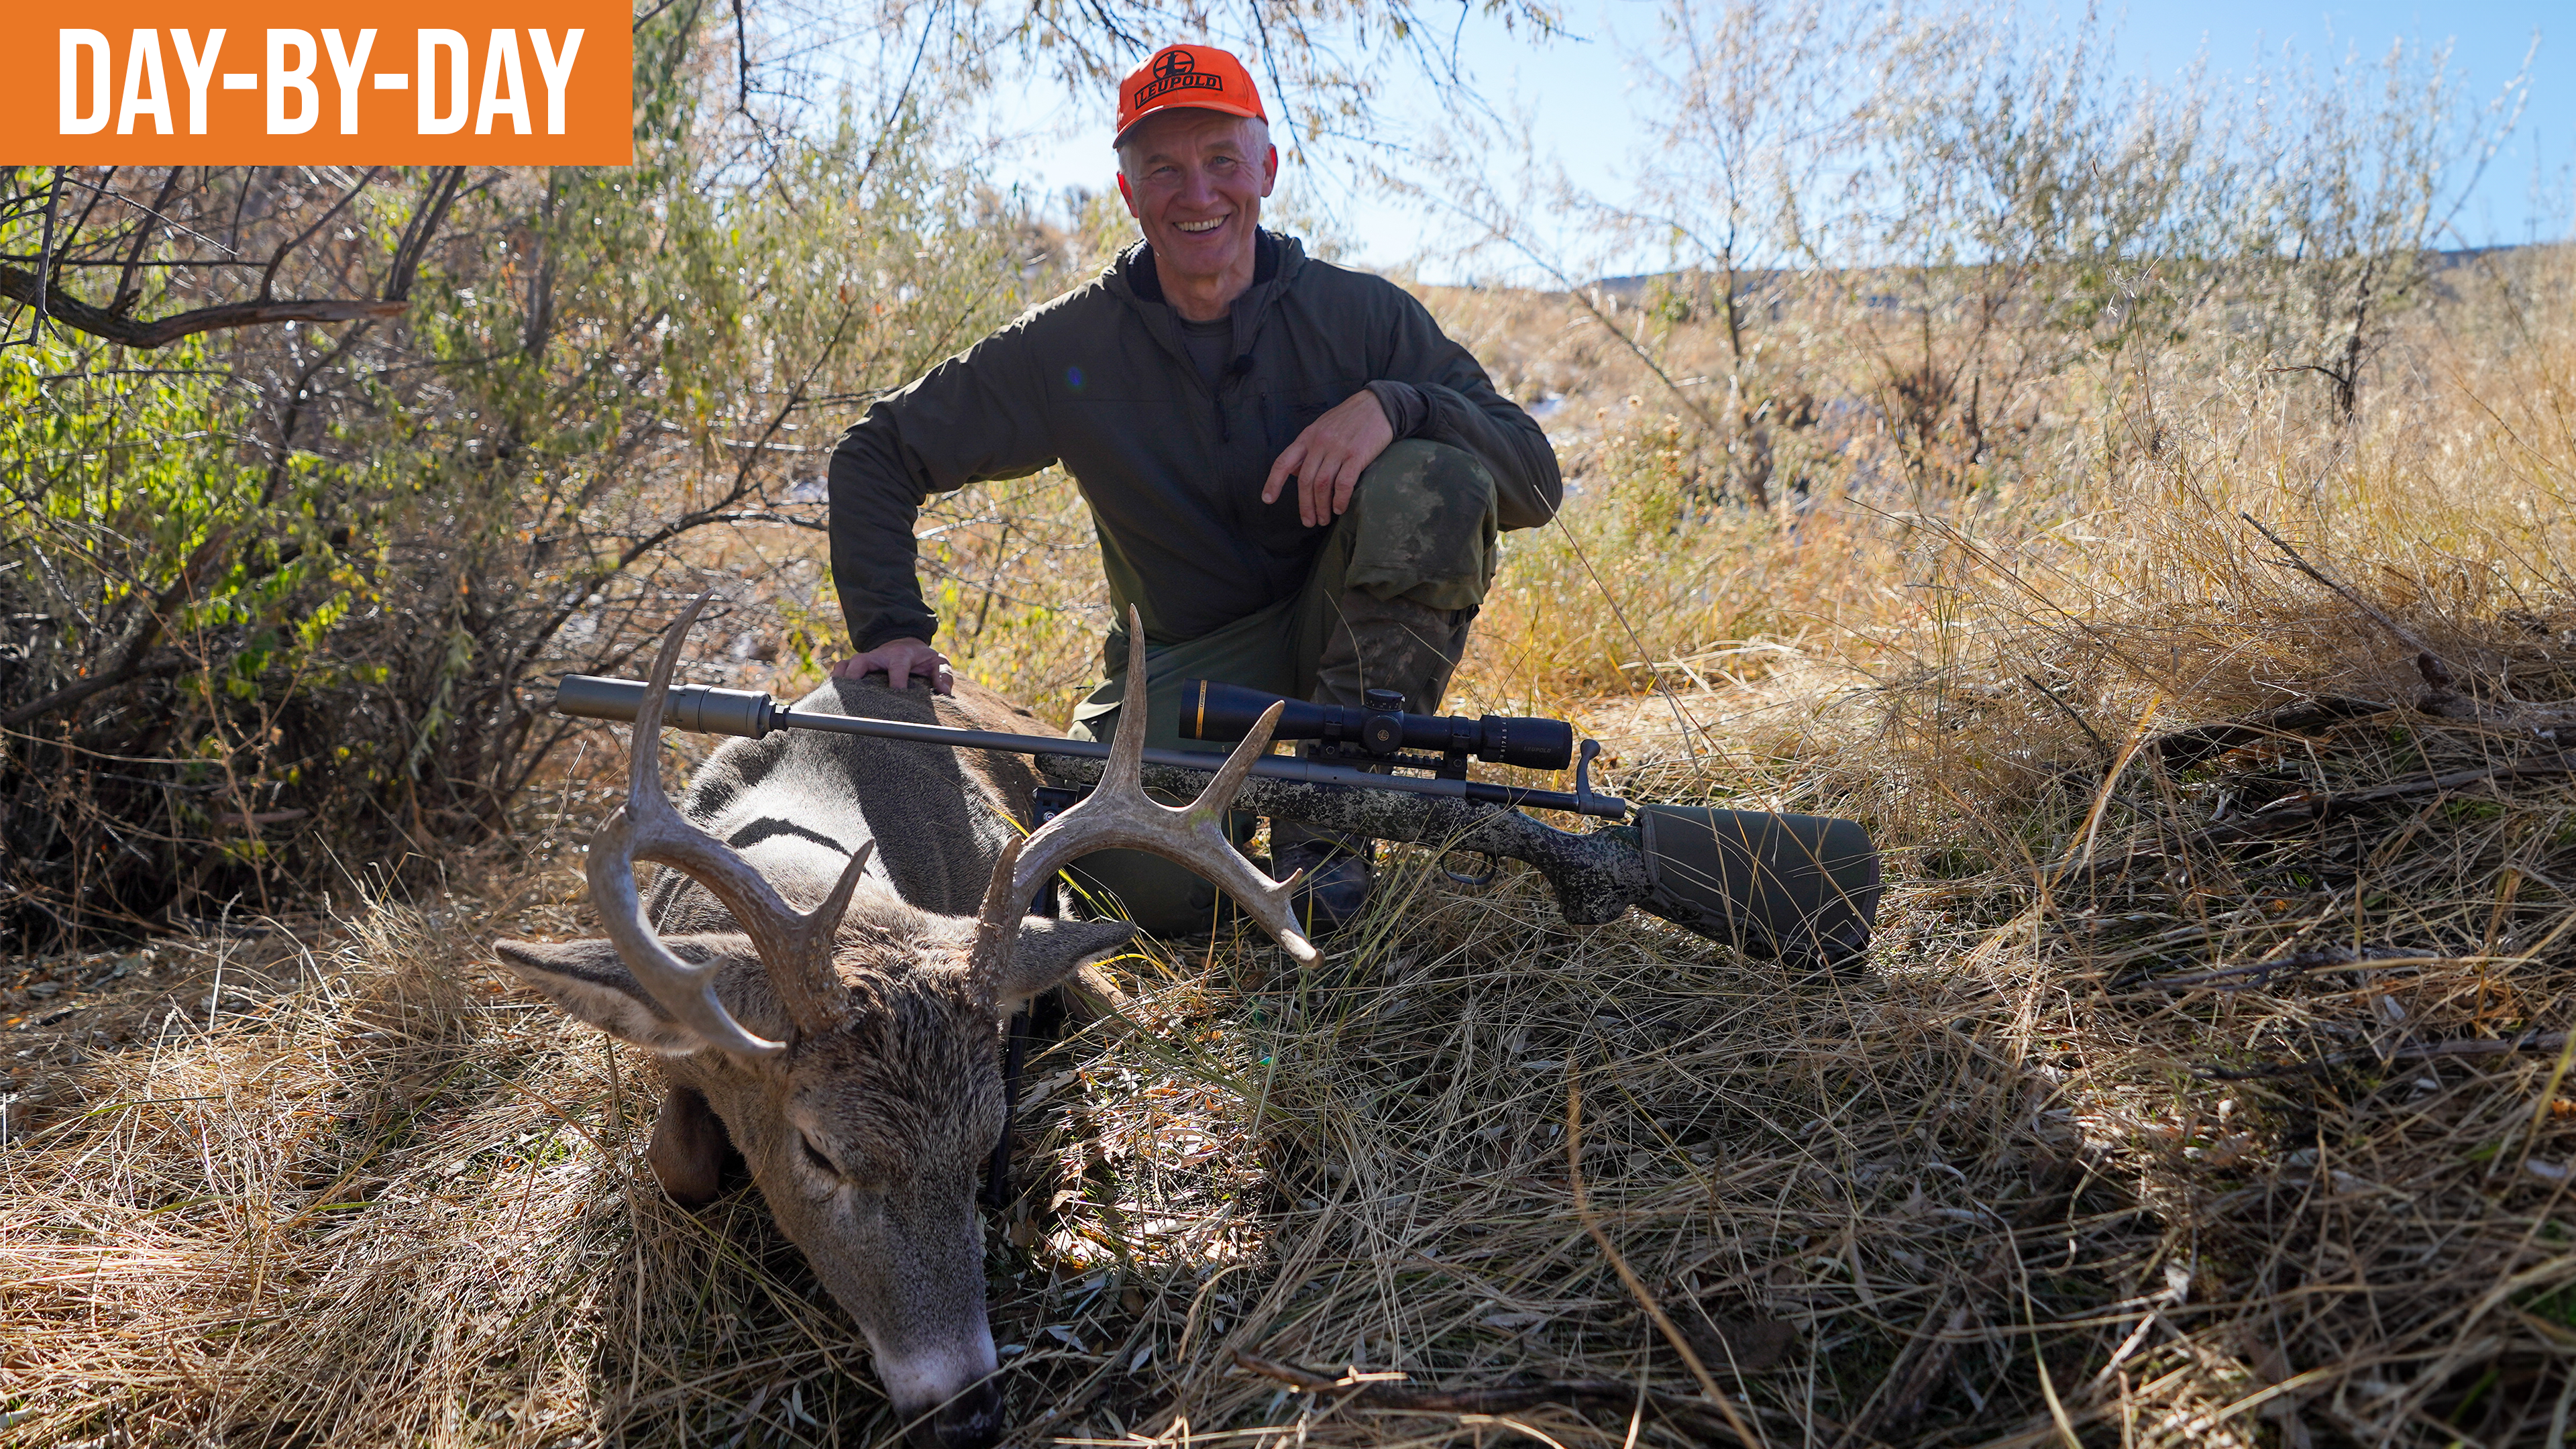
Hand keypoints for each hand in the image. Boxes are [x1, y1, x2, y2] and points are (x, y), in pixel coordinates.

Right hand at [830, 637, 953, 694]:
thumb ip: (943, 674)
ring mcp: (864, 660)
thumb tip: (945, 692)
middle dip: (855, 676)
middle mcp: (878, 656)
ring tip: (834, 698)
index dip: (896, 682)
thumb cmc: (922, 658)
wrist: (905, 644)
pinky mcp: (855, 665)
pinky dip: (834, 681)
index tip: (897, 696)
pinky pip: (839, 669)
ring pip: (845, 665)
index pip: (897, 668)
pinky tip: (831, 697)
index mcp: (901, 655)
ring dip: (840, 679)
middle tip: (852, 697)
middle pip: (861, 662)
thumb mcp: (937, 662)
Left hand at [1262, 389, 1394, 527]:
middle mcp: (1320, 443)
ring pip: (1322, 484)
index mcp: (1307, 437)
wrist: (1377, 405)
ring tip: (1325, 519)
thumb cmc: (1349, 418)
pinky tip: (1340, 508)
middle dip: (1305, 505)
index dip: (1274, 482)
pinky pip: (1344, 483)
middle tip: (1309, 521)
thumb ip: (1307, 448)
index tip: (1268, 499)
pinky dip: (1340, 499)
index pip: (1284, 462)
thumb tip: (1295, 472)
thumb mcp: (1321, 427)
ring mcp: (1338, 448)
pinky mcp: (1357, 454)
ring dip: (1322, 507)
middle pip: (1305, 480)